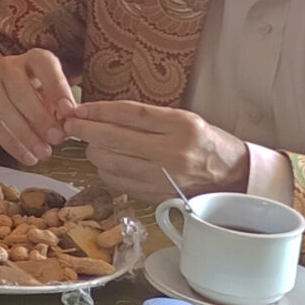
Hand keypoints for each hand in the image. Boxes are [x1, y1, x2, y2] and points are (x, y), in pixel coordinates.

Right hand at [0, 49, 80, 164]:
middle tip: (56, 138)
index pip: (44, 65)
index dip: (57, 88)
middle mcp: (8, 67)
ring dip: (25, 135)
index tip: (69, 112)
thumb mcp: (55, 96)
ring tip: (43, 153)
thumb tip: (68, 125)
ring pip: (4, 110)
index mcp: (33, 59)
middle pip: (20, 90)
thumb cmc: (39, 96)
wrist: (7, 98)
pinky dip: (11, 144)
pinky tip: (26, 155)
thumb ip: (63, 108)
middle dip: (40, 117)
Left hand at [64, 101, 249, 201]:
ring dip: (94, 152)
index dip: (99, 111)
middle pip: (114, 140)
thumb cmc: (206, 143)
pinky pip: (118, 182)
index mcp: (182, 126)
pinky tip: (107, 162)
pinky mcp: (157, 195)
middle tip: (71, 125)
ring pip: (110, 163)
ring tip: (93, 144)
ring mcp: (164, 177)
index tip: (79, 109)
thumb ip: (146, 118)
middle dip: (85, 131)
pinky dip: (106, 170)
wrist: (234, 177)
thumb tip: (100, 114)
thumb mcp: (184, 120)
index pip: (130, 115)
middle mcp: (173, 153)